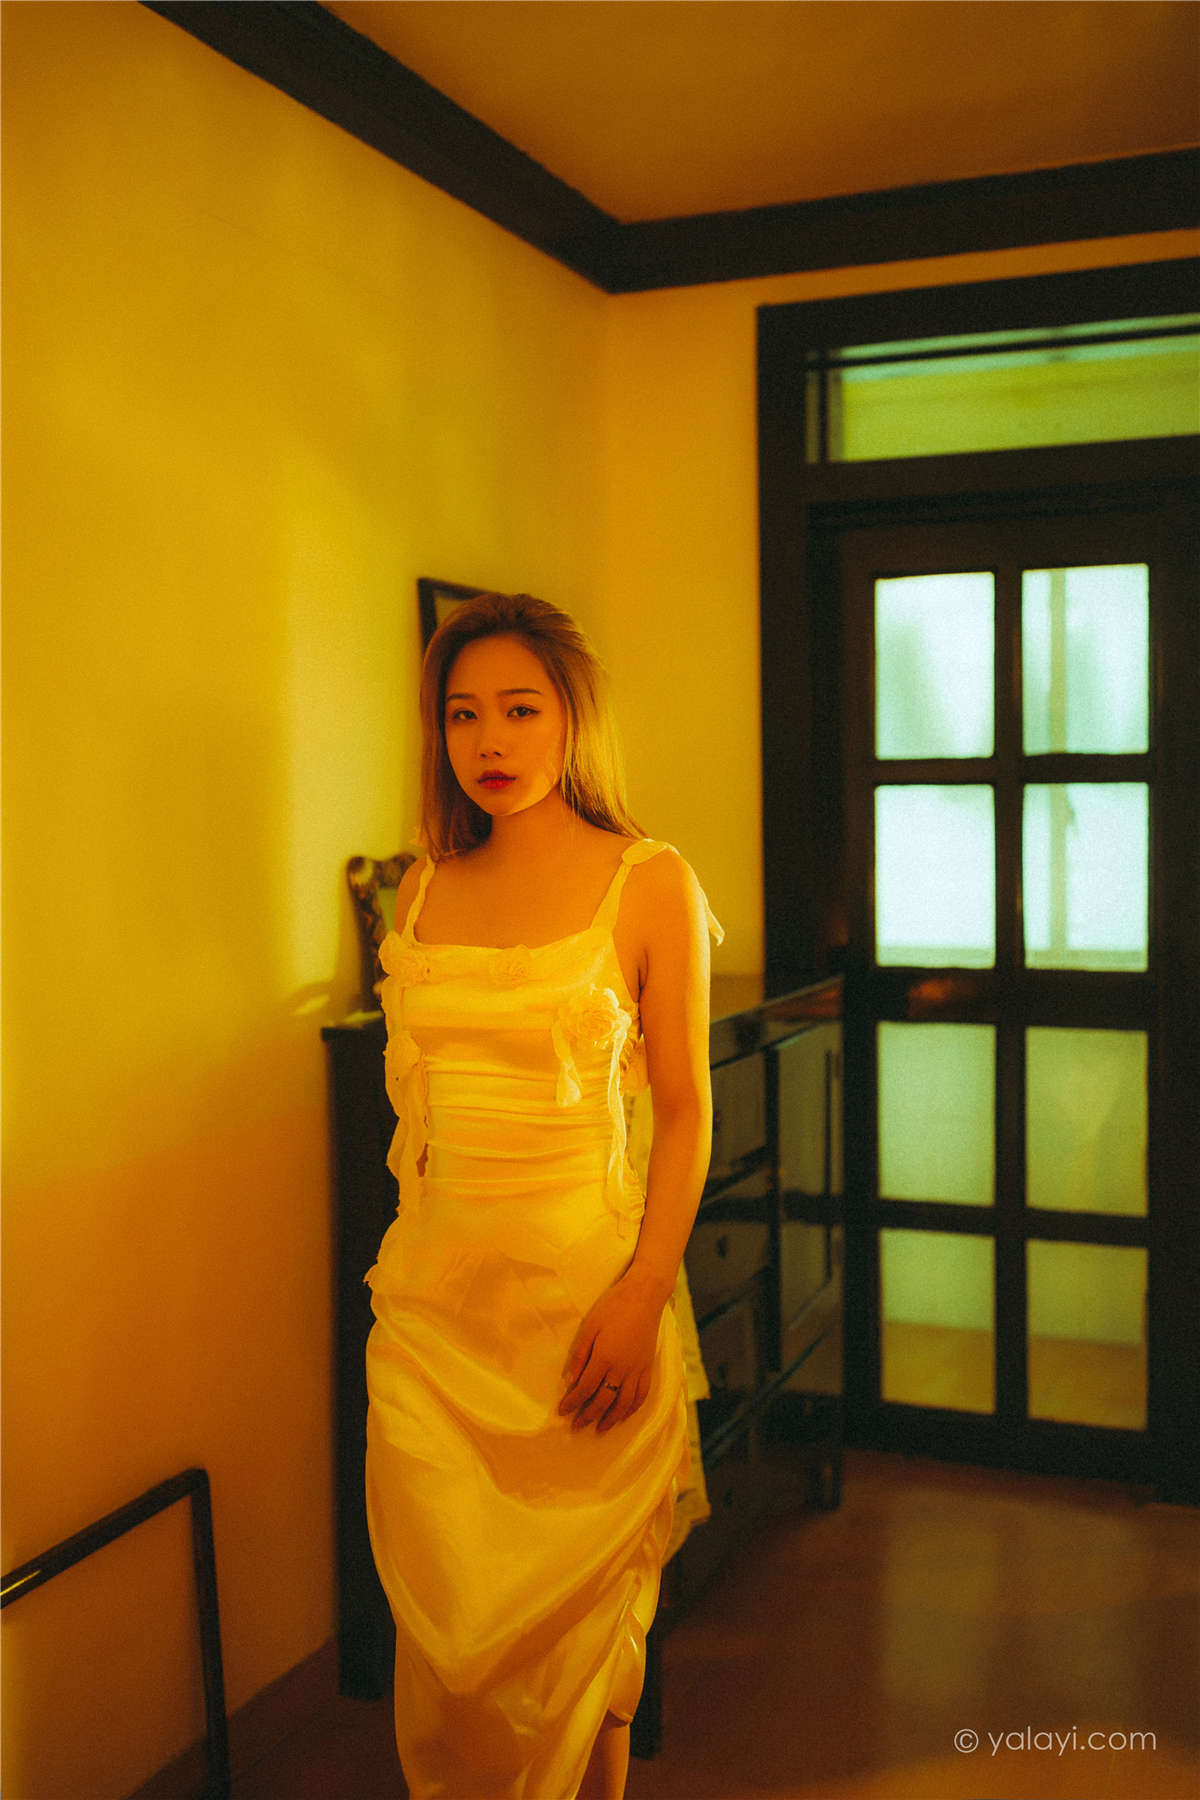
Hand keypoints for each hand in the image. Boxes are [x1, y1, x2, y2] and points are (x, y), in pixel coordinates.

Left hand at [558, 1270, 664, 1433]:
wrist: (644, 1296)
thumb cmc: (612, 1307)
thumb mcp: (589, 1326)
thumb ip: (579, 1355)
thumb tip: (569, 1380)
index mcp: (605, 1358)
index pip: (585, 1389)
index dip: (572, 1403)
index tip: (562, 1412)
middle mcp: (622, 1369)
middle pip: (603, 1400)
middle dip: (588, 1415)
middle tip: (576, 1426)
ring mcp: (638, 1370)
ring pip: (624, 1403)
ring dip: (611, 1418)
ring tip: (599, 1428)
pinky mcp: (649, 1367)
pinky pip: (642, 1395)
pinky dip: (632, 1409)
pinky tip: (624, 1415)